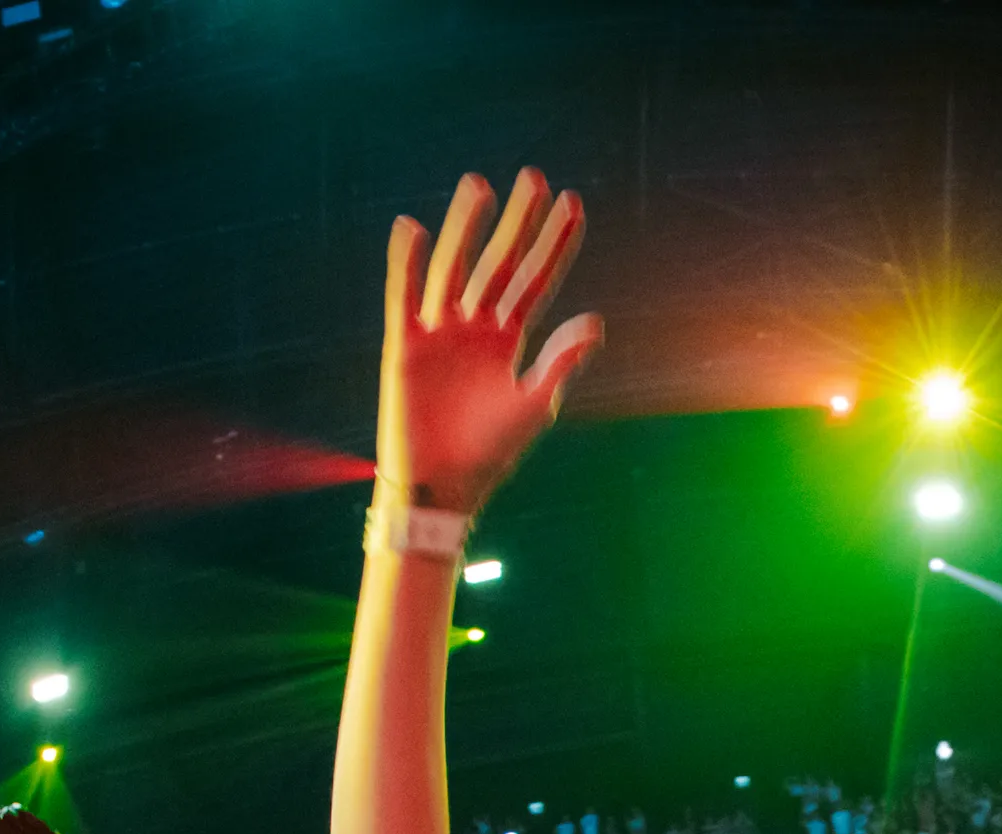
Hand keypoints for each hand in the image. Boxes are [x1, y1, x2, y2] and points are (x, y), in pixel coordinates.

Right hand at [377, 170, 602, 520]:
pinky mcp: (406, 346)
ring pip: (455, 269)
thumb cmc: (490, 454)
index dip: (554, 244)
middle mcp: (476, 327)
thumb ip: (561, 361)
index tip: (573, 204)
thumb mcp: (533, 405)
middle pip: (500, 263)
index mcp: (509, 339)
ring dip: (466, 229)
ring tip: (480, 186)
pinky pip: (405, 297)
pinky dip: (407, 265)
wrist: (444, 489)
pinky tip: (414, 229)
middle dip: (518, 223)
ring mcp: (440, 332)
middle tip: (534, 177)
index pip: (537, 280)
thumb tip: (596, 322)